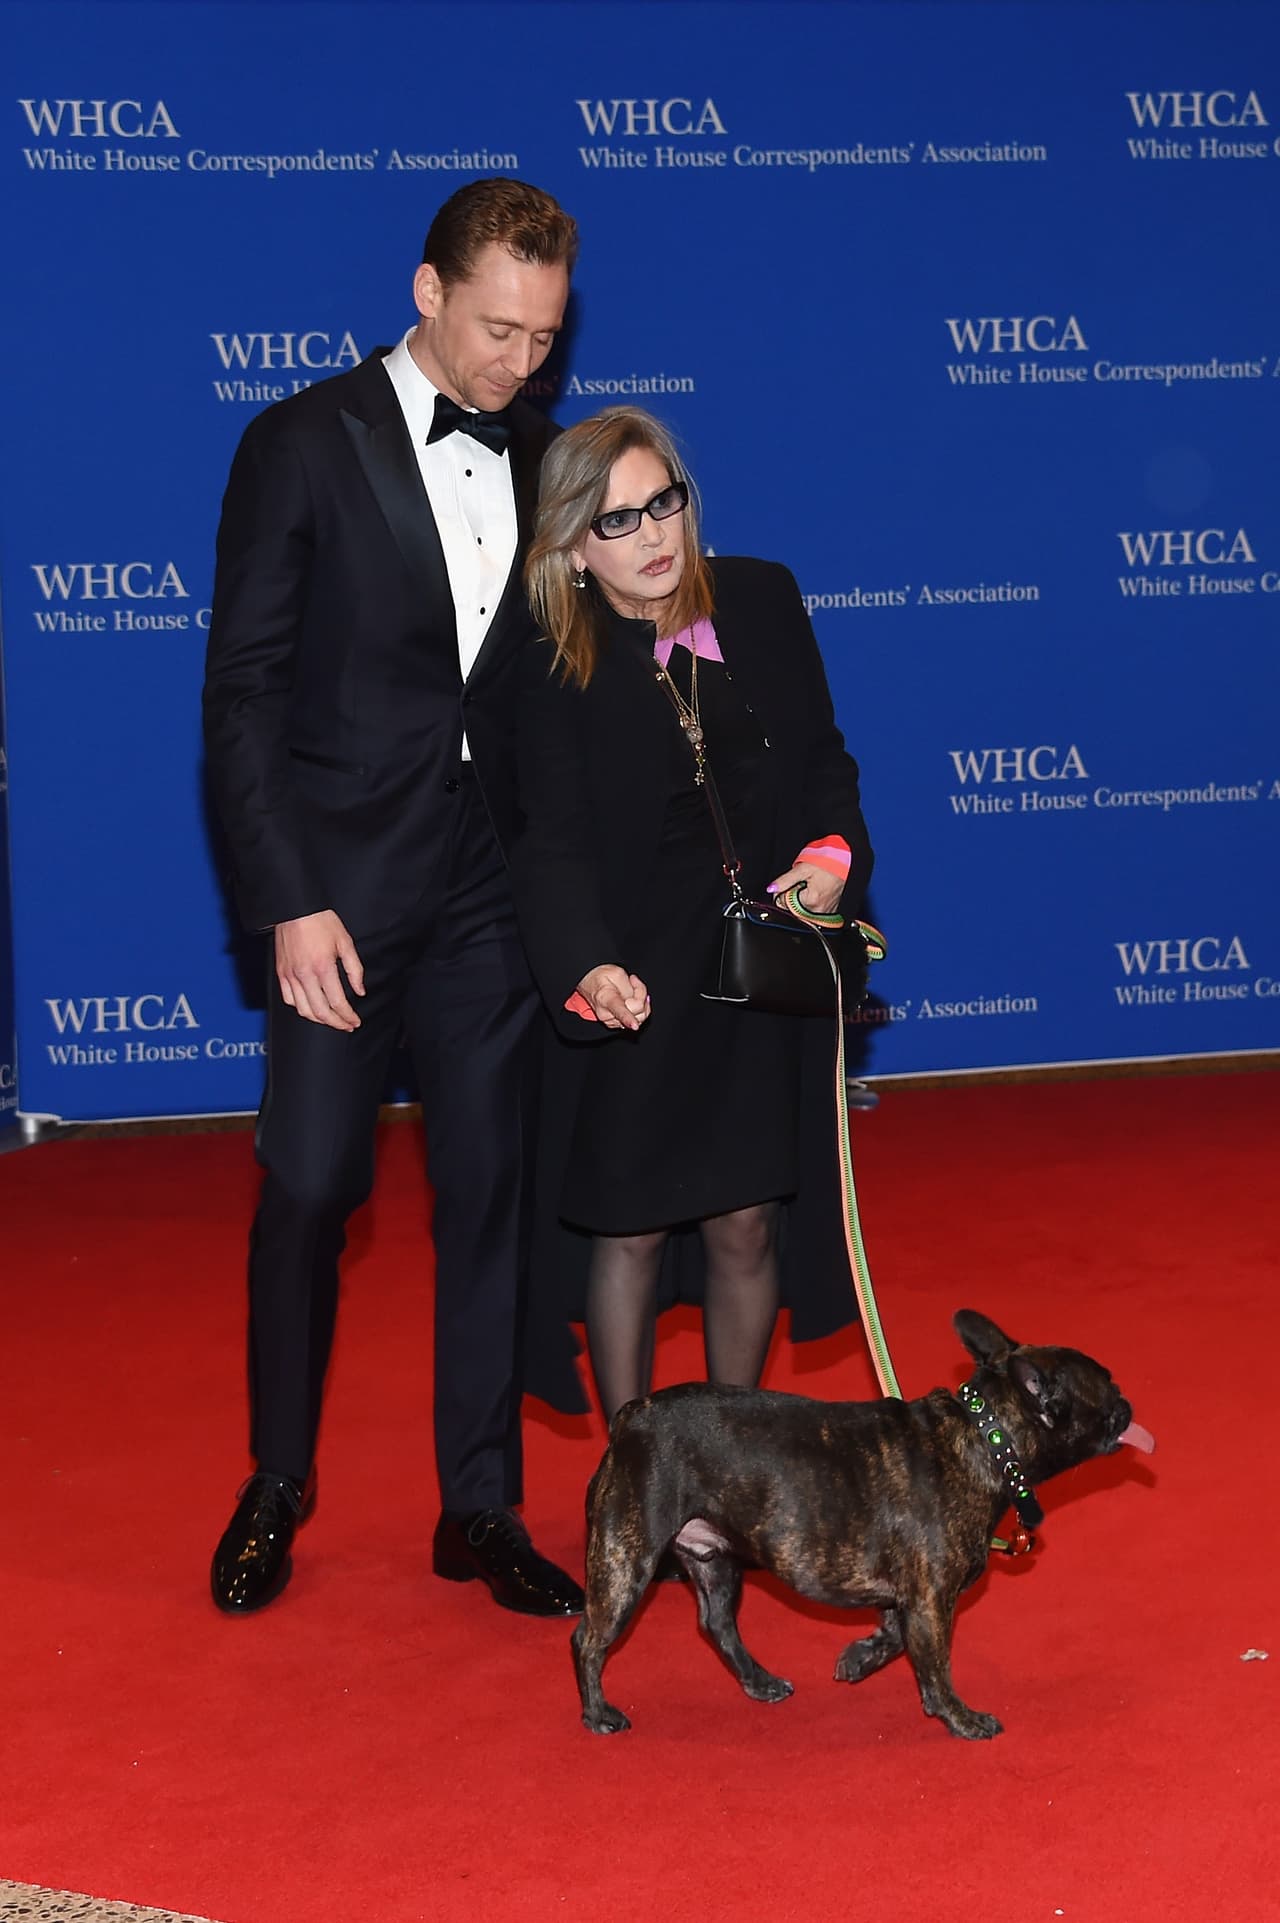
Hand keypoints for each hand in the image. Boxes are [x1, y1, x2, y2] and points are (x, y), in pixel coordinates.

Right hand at [274, 911, 365, 1029]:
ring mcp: (291, 975)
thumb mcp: (345, 942)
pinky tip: (311, 1007)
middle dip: (336, 1023)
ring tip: (330, 1020)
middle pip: (321, 1012)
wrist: (295, 908)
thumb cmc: (321, 921)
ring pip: (304, 1010)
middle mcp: (305, 975)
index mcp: (323, 967)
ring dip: (319, 1019)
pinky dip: (301, 1008)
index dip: (348, 1016)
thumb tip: (360, 991)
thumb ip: (354, 969)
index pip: (338, 1002)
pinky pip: (289, 999)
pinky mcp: (281, 973)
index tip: (355, 1022)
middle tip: (346, 1025)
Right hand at [576, 964, 650, 1031]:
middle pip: (635, 1011)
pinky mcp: (615, 1024)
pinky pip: (636, 1020)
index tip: (634, 1025)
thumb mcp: (617, 973)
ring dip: (641, 1002)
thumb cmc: (601, 977)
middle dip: (641, 994)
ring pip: (639, 1018)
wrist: (588, 982)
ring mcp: (610, 1021)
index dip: (628, 1019)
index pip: (618, 1010)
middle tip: (633, 980)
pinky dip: (639, 1009)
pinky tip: (633, 998)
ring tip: (633, 987)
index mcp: (605, 998)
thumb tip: (639, 1000)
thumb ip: (630, 988)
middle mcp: (606, 1014)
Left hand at [767, 862, 843, 915]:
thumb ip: (785, 880)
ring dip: (802, 900)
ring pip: (802, 911)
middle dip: (793, 896)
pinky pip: (814, 911)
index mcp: (811, 901)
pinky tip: (816, 891)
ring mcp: (825, 912)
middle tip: (802, 882)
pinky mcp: (830, 912)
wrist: (847, 862)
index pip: (784, 904)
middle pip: (793, 909)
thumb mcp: (803, 868)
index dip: (783, 891)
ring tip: (810, 885)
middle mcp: (818, 910)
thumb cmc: (828, 863)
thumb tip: (771, 889)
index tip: (789, 882)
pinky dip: (811, 903)